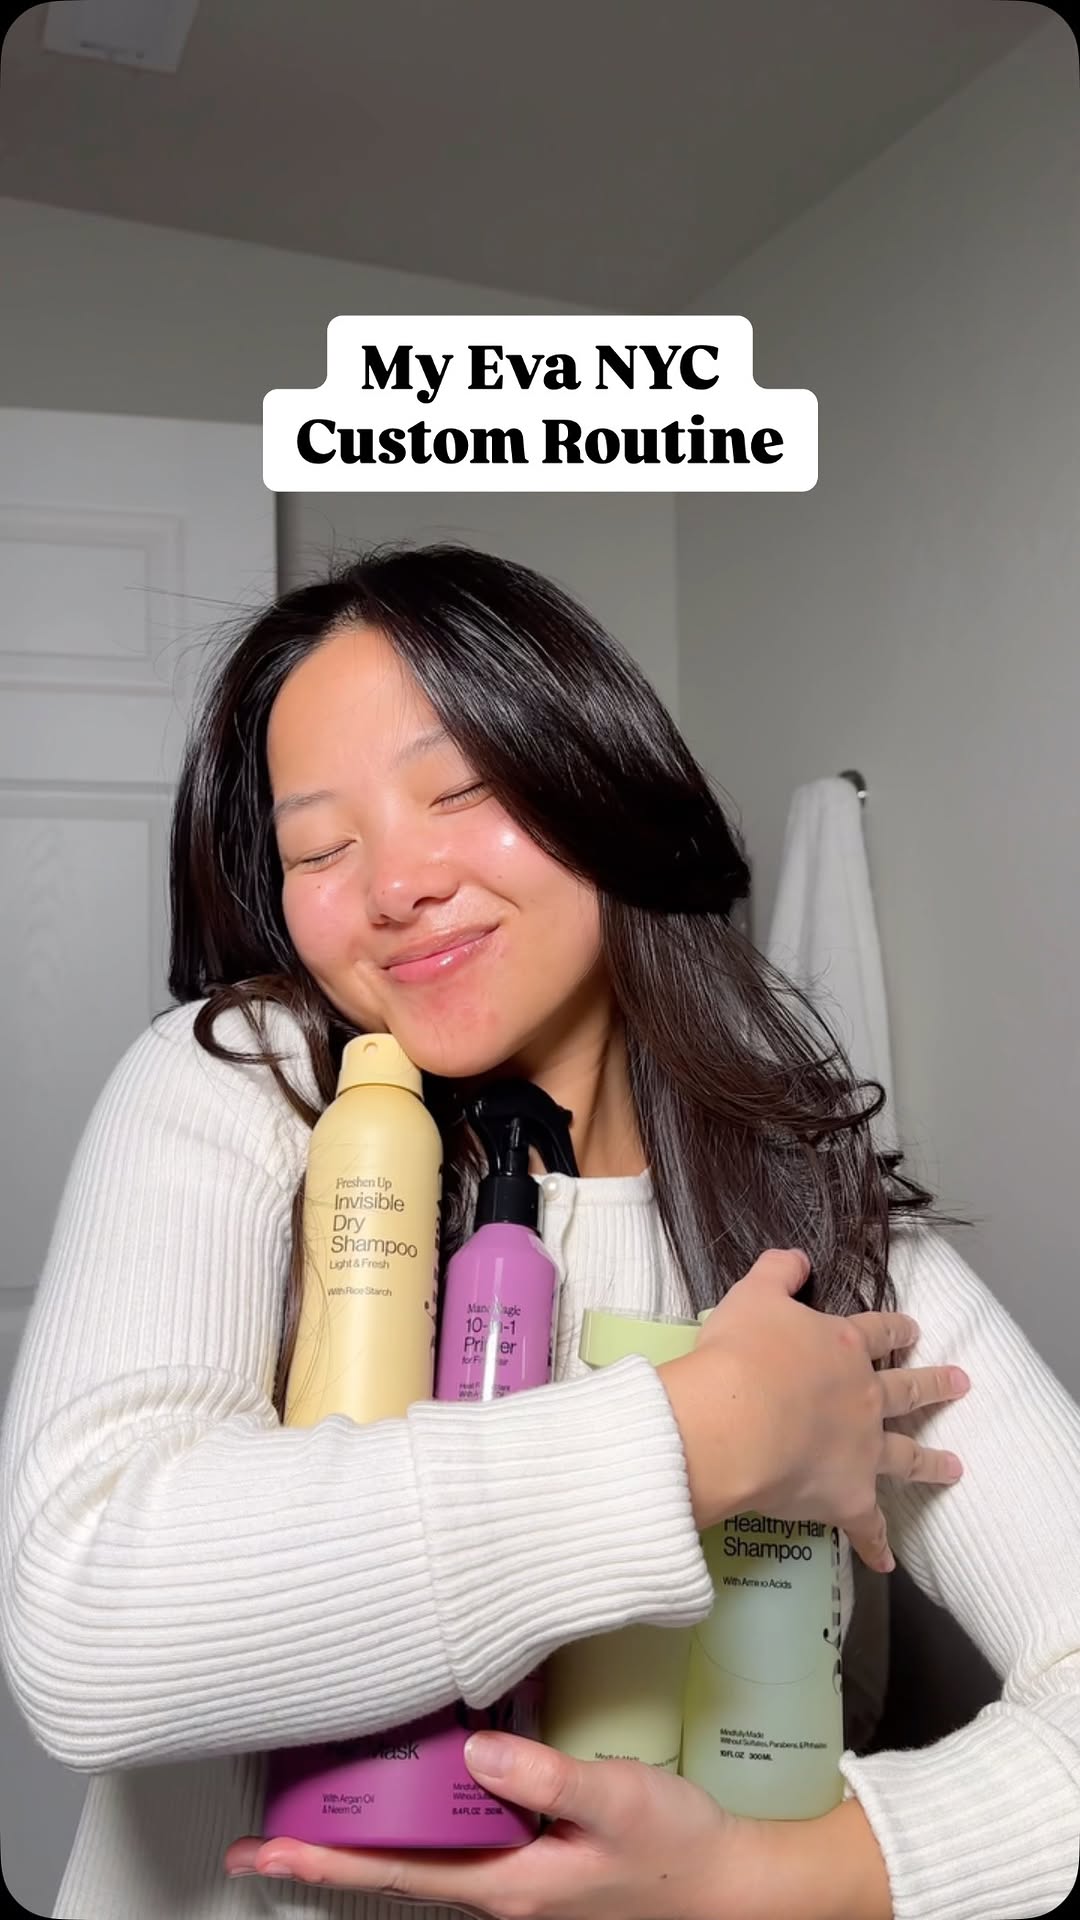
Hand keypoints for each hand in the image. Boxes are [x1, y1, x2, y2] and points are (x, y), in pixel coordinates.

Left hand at [224, 1731, 746, 1919]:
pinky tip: (415, 1792)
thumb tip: (474, 1751)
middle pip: (395, 1872)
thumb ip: (547, 1778)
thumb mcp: (617, 1803)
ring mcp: (516, 1879)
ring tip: (316, 1808)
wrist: (729, 1886)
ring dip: (367, 1837)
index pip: (395, 1875)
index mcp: (507, 1887)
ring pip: (423, 1858)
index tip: (268, 1851)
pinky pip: (459, 1841)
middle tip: (265, 1832)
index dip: (327, 1859)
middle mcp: (500, 1890)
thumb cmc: (676, 1849)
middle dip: (328, 1851)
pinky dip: (420, 1821)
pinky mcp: (536, 1859)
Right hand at [657, 1248, 968, 1570]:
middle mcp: (862, 1396)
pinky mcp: (847, 1497)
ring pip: (905, 1455)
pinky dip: (875, 1543)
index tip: (913, 1329)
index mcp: (841, 1347)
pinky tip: (885, 1561)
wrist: (734, 1421)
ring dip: (930, 1462)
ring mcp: (861, 1449)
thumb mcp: (752, 1296)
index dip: (895, 1329)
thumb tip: (797, 1257)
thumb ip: (777, 1273)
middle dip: (934, 1385)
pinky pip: (865, 1525)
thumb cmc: (739, 1354)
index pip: (878, 1333)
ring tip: (954, 1467)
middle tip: (960, 1383)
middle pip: (906, 1391)